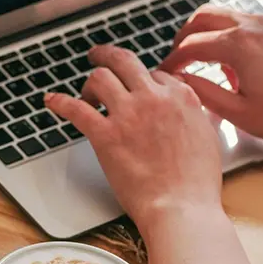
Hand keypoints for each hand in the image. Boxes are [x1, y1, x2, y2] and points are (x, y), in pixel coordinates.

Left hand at [44, 46, 223, 229]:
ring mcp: (128, 114)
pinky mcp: (105, 135)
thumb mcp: (210, 140)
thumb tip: (200, 113)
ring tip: (86, 93)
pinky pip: (75, 109)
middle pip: (125, 61)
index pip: (157, 74)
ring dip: (90, 82)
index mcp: (181, 97)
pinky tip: (52, 101)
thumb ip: (200, 119)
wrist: (181, 208)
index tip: (139, 89)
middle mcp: (154, 98)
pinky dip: (61, 102)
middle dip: (108, 55)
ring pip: (100, 78)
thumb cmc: (197, 184)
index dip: (145, 81)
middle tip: (99, 57)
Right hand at [158, 6, 262, 145]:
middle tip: (178, 58)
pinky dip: (232, 35)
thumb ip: (203, 93)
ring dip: (209, 34)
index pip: (191, 45)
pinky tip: (238, 66)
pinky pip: (247, 23)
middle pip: (203, 17)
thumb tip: (181, 81)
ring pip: (225, 16)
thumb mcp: (239, 112)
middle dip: (185, 37)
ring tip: (208, 64)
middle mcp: (253, 26)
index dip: (172, 60)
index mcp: (238, 45)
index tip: (165, 72)